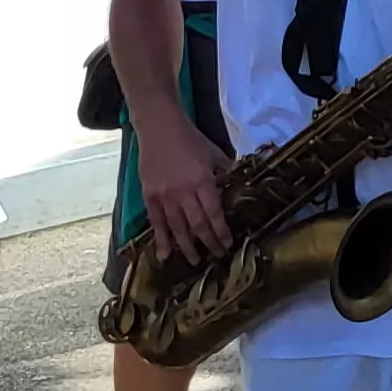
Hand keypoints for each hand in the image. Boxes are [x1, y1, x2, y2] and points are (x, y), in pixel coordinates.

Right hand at [133, 111, 233, 267]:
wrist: (159, 128)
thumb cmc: (190, 140)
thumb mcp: (214, 153)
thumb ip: (226, 172)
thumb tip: (242, 186)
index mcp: (202, 181)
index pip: (214, 214)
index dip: (221, 232)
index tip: (229, 244)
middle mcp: (183, 192)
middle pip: (197, 225)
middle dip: (209, 244)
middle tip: (217, 257)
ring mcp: (164, 196)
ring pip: (177, 228)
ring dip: (187, 247)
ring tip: (195, 262)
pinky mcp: (149, 196)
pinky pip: (156, 223)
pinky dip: (161, 240)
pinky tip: (164, 255)